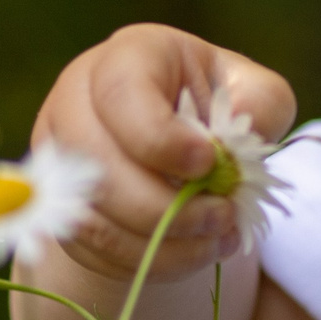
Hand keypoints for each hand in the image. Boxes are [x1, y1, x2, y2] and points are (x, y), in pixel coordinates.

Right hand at [32, 24, 294, 283]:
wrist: (183, 144)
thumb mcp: (256, 92)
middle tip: (222, 216)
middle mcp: (76, 101)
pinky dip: (147, 262)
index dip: (159, 137)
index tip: (207, 164)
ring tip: (217, 240)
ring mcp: (59, 157)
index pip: (120, 93)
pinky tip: (194, 252)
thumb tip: (236, 142)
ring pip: (88, 215)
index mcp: (127, 57)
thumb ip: (261, 106)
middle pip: (93, 162)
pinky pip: (92, 249)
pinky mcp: (60, 208)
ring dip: (158, 243)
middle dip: (163, 206)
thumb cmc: (221, 106)